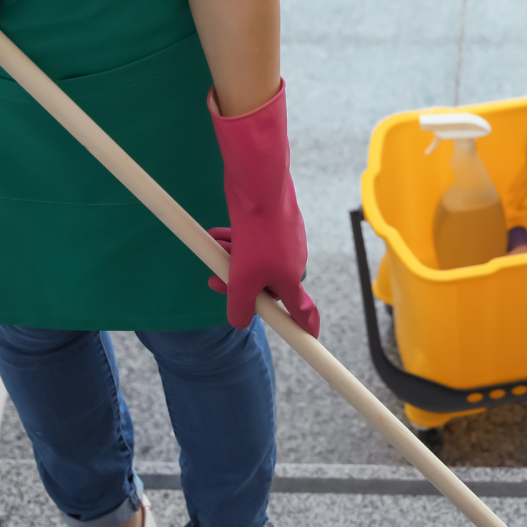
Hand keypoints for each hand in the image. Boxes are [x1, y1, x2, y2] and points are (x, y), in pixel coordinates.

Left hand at [205, 81, 319, 336]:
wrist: (260, 187)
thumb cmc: (257, 235)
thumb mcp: (242, 279)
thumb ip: (240, 306)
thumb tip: (239, 321)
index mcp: (291, 280)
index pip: (303, 312)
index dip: (306, 328)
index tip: (312, 339)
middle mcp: (293, 262)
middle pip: (267, 285)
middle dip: (240, 284)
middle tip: (216, 280)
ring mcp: (286, 241)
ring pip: (256, 261)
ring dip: (234, 261)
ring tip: (215, 250)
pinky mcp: (276, 223)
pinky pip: (255, 241)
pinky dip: (237, 242)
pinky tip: (217, 234)